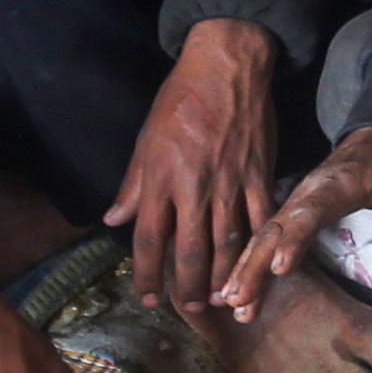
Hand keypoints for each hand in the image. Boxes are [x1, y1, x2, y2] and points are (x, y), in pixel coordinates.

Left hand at [112, 21, 283, 320]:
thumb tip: (113, 221)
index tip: (147, 298)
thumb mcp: (145, 138)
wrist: (226, 65)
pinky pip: (259, 220)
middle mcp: (193, 187)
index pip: (150, 239)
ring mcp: (228, 183)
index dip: (147, 274)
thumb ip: (132, 185)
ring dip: (222, 277)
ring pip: (227, 244)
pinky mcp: (258, 174)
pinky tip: (256, 266)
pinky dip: (257, 248)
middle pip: (190, 251)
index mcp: (160, 178)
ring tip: (219, 299)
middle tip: (187, 307)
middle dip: (187, 286)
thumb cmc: (180, 98)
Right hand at [217, 124, 371, 319]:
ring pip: (263, 237)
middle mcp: (305, 195)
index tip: (278, 267)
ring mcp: (296, 205)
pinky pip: (267, 240)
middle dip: (253, 265)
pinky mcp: (293, 216)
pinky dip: (248, 263)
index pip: (309, 214)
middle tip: (237, 299)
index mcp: (332, 186)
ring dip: (244, 269)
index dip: (293, 240)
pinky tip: (235, 288)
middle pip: (274, 230)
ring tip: (228, 302)